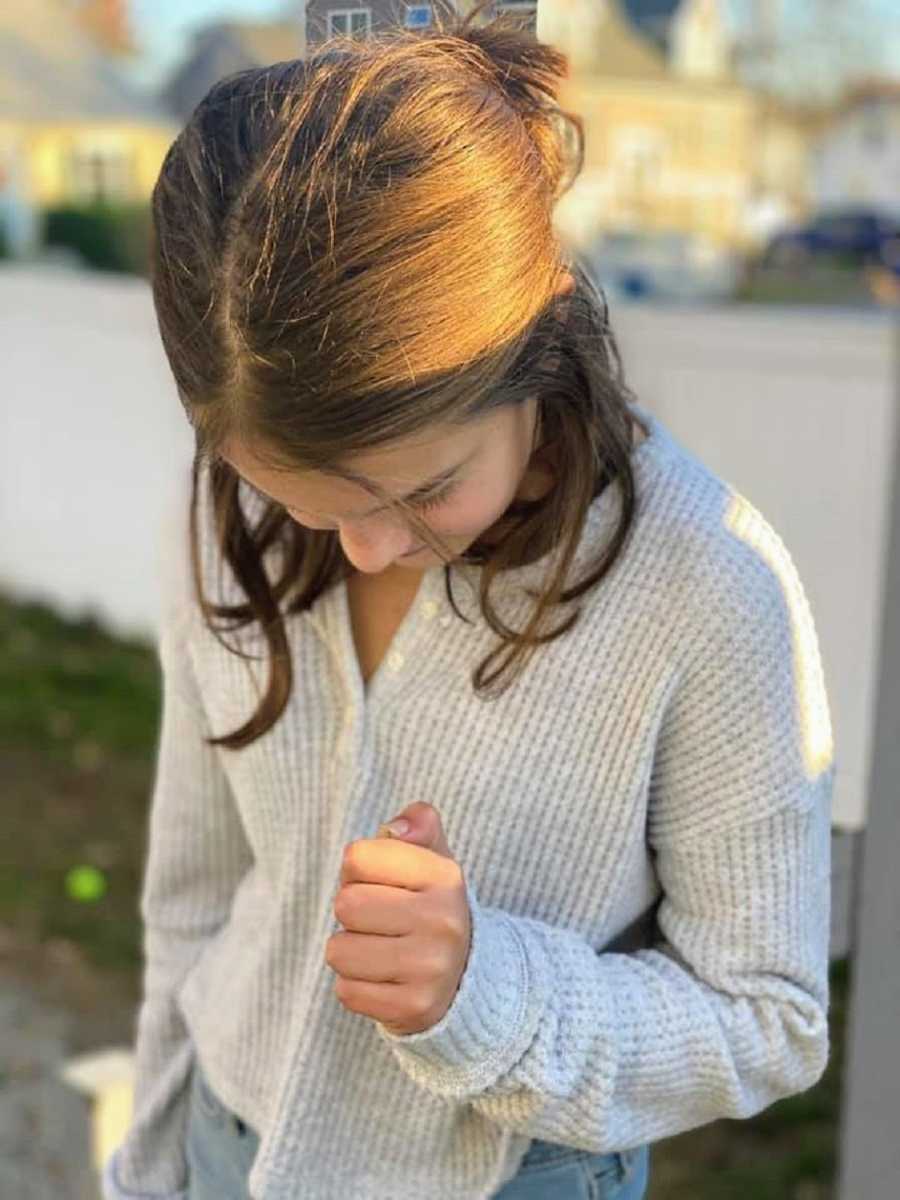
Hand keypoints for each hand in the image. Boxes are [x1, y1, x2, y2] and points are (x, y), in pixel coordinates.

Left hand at [325, 802, 471, 1035]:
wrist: (464, 979)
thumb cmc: (429, 907)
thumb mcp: (433, 860)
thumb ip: (418, 826)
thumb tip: (394, 829)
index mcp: (445, 876)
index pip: (357, 857)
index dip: (356, 870)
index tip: (380, 883)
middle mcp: (443, 920)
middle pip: (345, 904)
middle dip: (351, 913)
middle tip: (378, 920)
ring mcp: (431, 968)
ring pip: (339, 951)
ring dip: (349, 951)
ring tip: (379, 950)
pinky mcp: (414, 1007)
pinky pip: (346, 991)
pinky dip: (355, 985)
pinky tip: (383, 978)